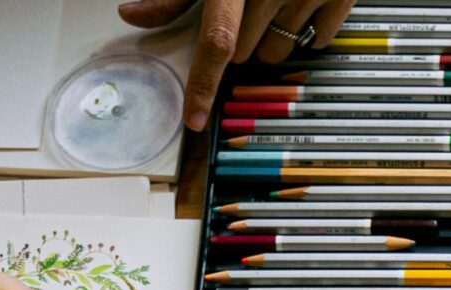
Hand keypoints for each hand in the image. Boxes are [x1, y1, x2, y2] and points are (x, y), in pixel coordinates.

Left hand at [120, 0, 361, 131]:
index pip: (216, 42)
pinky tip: (301, 4)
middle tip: (248, 10)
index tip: (195, 118)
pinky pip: (317, 40)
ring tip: (275, 4)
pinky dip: (307, 31)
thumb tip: (132, 16)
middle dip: (243, 40)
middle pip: (247, 53)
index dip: (203, 83)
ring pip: (280, 52)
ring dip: (273, 39)